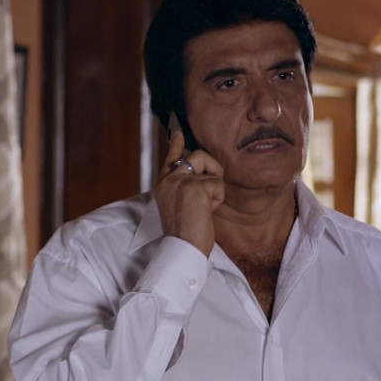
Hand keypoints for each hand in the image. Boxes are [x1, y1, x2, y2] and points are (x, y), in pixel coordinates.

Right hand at [153, 129, 224, 254]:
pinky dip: (218, 198)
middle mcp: (168, 180)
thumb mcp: (183, 206)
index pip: (170, 159)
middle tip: (212, 191)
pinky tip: (209, 211)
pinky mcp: (193, 187)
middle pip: (197, 156)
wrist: (184, 248)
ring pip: (208, 165)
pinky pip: (217, 183)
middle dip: (212, 168)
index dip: (176, 145)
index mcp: (162, 186)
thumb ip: (187, 188)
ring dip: (216, 185)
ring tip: (209, 205)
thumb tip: (203, 175)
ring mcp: (179, 182)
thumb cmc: (187, 234)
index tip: (178, 132)